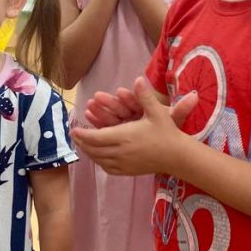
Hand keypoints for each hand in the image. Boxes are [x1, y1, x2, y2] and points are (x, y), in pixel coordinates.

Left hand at [71, 77, 197, 175]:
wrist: (177, 156)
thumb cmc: (167, 132)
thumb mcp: (157, 112)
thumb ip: (145, 96)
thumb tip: (138, 79)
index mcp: (125, 137)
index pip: (96, 137)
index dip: (82, 134)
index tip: (72, 130)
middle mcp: (121, 152)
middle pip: (94, 149)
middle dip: (81, 143)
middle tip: (73, 136)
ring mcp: (124, 164)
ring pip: (99, 160)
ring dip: (88, 152)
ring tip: (82, 144)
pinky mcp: (128, 171)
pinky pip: (108, 168)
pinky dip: (99, 162)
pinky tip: (97, 156)